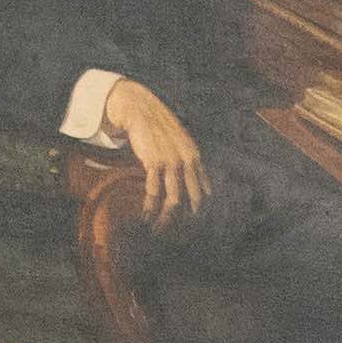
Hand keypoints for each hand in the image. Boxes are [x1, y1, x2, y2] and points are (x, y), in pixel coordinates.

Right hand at [97, 82, 207, 221]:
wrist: (139, 109)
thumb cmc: (157, 127)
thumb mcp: (180, 142)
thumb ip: (190, 162)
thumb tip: (202, 187)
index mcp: (194, 157)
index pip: (202, 192)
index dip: (196, 211)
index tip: (187, 226)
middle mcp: (187, 161)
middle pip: (191, 200)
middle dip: (183, 221)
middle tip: (173, 234)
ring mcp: (171, 162)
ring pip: (173, 200)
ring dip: (164, 219)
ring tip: (156, 230)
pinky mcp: (154, 163)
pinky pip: (154, 192)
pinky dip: (149, 208)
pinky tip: (145, 217)